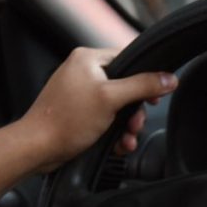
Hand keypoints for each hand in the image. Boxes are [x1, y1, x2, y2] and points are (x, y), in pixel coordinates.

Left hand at [17, 47, 177, 172]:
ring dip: (127, 126)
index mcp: (87, 59)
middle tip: (135, 124)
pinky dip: (115, 133)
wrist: (38, 147)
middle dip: (134, 111)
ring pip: (118, 107)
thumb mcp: (111, 99)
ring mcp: (80, 95)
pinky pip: (106, 119)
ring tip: (126, 140)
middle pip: (126, 87)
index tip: (155, 95)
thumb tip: (168, 79)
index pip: (128, 59)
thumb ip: (142, 86)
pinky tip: (118, 145)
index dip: (145, 78)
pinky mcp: (79, 114)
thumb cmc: (65, 120)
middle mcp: (83, 73)